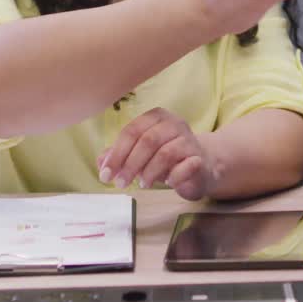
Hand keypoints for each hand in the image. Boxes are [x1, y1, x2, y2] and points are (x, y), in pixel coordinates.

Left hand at [97, 108, 219, 200]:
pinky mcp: (200, 158)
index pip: (132, 131)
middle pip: (147, 141)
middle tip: (120, 183)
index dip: (117, 153)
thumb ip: (119, 155)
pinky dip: (171, 177)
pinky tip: (166, 183)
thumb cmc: (165, 158)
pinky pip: (184, 167)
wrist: (201, 167)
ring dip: (148, 172)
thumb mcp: (139, 154)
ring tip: (142, 184)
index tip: (106, 174)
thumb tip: (101, 163)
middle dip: (130, 164)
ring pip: (165, 153)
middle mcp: (174, 123)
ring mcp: (189, 140)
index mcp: (156, 117)